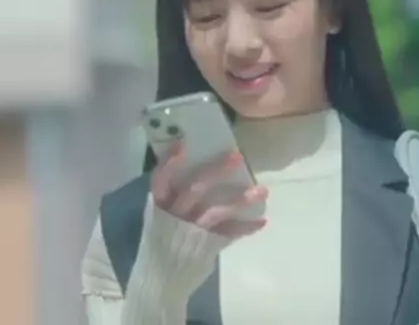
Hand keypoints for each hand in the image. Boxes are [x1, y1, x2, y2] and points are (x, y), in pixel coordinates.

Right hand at [150, 141, 268, 238]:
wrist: (160, 275)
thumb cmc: (159, 236)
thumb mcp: (155, 214)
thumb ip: (168, 194)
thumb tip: (186, 159)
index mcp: (159, 204)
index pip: (160, 180)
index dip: (170, 162)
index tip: (183, 143)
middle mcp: (175, 215)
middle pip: (195, 189)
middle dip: (217, 171)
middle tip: (237, 156)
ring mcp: (192, 230)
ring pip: (216, 212)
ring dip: (240, 200)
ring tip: (263, 190)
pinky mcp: (206, 245)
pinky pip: (227, 234)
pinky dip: (245, 228)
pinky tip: (262, 221)